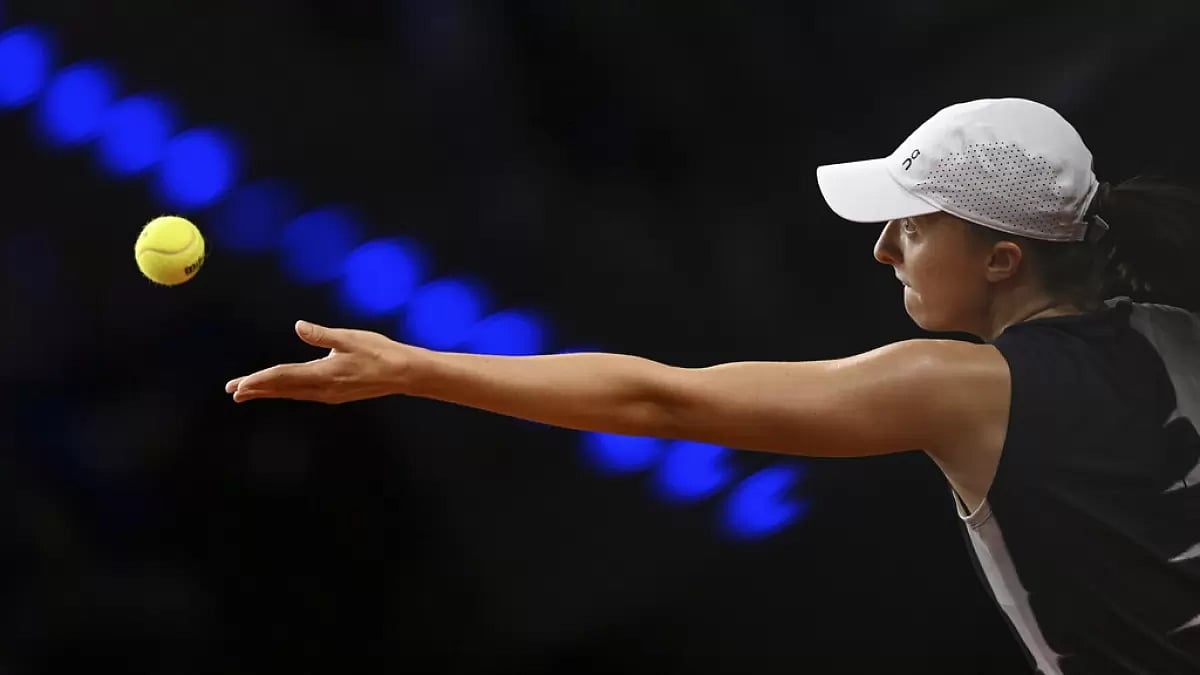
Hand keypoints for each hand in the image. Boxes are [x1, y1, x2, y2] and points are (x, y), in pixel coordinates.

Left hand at [226, 320, 412, 403]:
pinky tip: (281, 389)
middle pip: (283, 389)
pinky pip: (303, 394)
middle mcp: (323, 388)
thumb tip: (298, 326)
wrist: (404, 374)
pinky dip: (286, 391)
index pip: (284, 377)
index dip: (259, 379)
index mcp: (324, 373)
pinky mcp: (336, 394)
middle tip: (232, 390)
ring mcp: (329, 394)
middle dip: (256, 389)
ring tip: (247, 392)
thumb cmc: (380, 353)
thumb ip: (322, 334)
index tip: (240, 384)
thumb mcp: (350, 338)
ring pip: (291, 393)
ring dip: (269, 392)